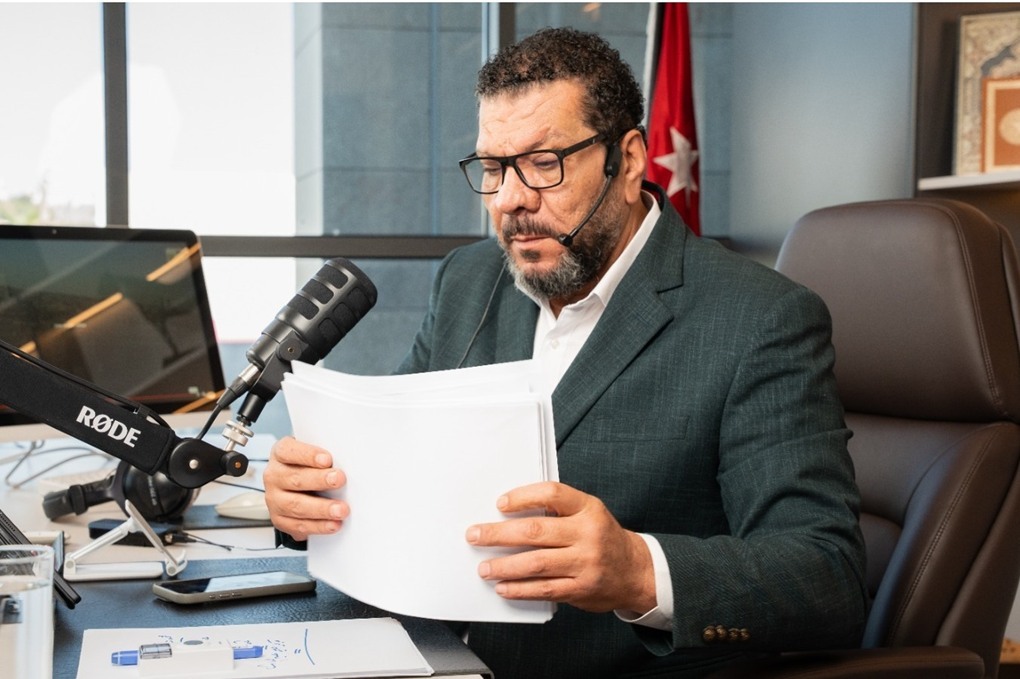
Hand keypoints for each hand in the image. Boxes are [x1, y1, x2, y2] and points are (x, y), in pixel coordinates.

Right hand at [262, 436, 348, 540]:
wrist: (294, 485)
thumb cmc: (307, 465)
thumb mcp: (313, 454)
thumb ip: (324, 457)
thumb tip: (347, 461)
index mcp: (280, 454)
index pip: (289, 451)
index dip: (308, 455)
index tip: (327, 459)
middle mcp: (274, 476)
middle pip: (295, 479)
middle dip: (319, 481)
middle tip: (339, 480)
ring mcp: (274, 499)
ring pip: (296, 505)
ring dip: (321, 509)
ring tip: (341, 510)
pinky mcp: (279, 519)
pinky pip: (298, 525)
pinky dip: (317, 526)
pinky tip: (332, 524)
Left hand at [465, 481, 655, 613]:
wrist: (636, 571)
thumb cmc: (603, 538)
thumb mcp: (589, 513)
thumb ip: (558, 510)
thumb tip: (509, 514)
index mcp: (589, 509)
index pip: (552, 494)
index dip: (523, 497)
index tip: (500, 504)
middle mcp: (588, 534)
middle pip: (536, 531)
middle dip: (499, 534)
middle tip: (475, 535)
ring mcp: (585, 564)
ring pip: (537, 563)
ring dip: (504, 566)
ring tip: (484, 567)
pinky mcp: (581, 589)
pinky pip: (544, 589)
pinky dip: (520, 589)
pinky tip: (504, 587)